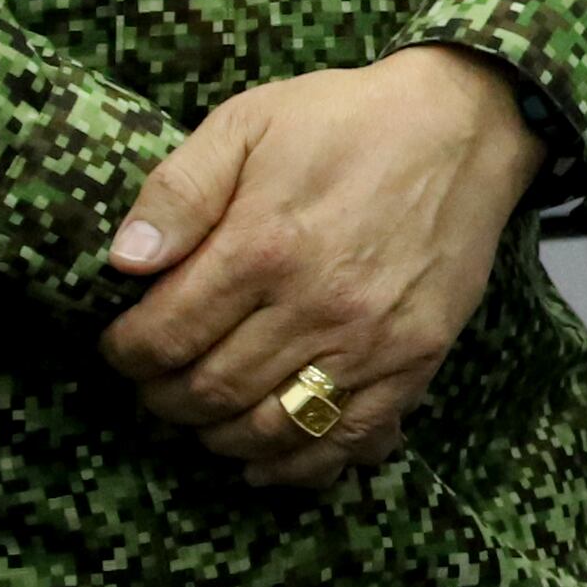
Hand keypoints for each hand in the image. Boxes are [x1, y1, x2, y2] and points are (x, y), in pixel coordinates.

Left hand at [100, 48, 546, 490]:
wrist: (465, 124)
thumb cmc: (346, 120)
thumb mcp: (247, 123)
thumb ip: (179, 191)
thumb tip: (122, 262)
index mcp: (263, 246)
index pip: (164, 339)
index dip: (125, 355)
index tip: (121, 347)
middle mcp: (316, 305)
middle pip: (209, 392)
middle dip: (163, 399)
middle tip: (155, 383)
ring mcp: (371, 340)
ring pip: (270, 428)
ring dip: (218, 435)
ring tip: (202, 414)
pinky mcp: (416, 358)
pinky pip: (347, 437)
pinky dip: (296, 466)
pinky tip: (262, 459)